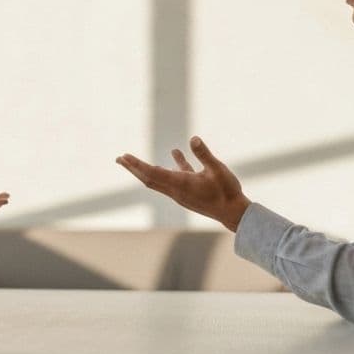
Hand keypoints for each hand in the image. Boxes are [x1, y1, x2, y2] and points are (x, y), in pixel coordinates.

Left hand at [116, 135, 249, 230]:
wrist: (234, 214)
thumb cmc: (227, 192)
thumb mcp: (217, 170)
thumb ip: (204, 154)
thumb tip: (193, 138)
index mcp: (180, 183)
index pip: (152, 172)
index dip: (137, 164)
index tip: (125, 156)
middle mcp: (176, 190)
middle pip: (148, 178)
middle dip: (133, 168)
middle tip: (119, 159)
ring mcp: (181, 192)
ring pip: (158, 179)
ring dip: (145, 168)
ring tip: (135, 160)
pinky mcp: (188, 192)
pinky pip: (174, 177)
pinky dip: (170, 166)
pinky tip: (175, 153)